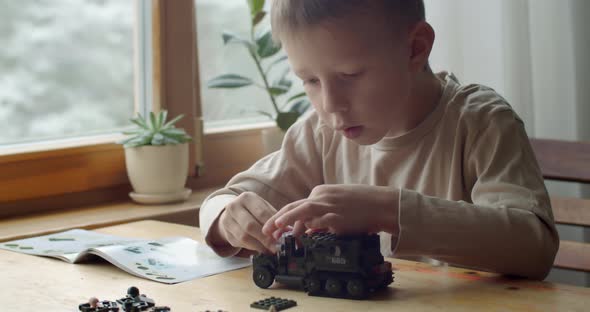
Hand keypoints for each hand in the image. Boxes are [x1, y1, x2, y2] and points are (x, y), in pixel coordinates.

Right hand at [215, 192, 277, 253]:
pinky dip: (252, 248)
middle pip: (250, 225)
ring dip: (259, 245)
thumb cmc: (254, 211)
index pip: (261, 213)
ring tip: (270, 250)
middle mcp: (234, 207)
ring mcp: (227, 220)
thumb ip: (275, 219)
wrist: (233, 215)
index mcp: (247, 198)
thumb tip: (288, 231)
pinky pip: (240, 243)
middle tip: (277, 247)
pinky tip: (261, 250)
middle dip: (265, 238)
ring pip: (244, 236)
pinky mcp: (226, 233)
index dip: (272, 226)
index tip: (283, 236)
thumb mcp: (264, 209)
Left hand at [262, 184, 398, 239]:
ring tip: (274, 228)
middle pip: (294, 207)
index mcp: (321, 192)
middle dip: (277, 219)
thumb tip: (307, 228)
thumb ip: (320, 215)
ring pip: (301, 211)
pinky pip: (318, 222)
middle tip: (266, 230)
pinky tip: (298, 234)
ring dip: (286, 220)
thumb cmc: (362, 205)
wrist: (382, 205)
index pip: (297, 206)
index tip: (274, 228)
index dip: (283, 218)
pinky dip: (307, 228)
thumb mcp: (337, 205)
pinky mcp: (337, 216)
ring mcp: (329, 206)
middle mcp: (322, 196)